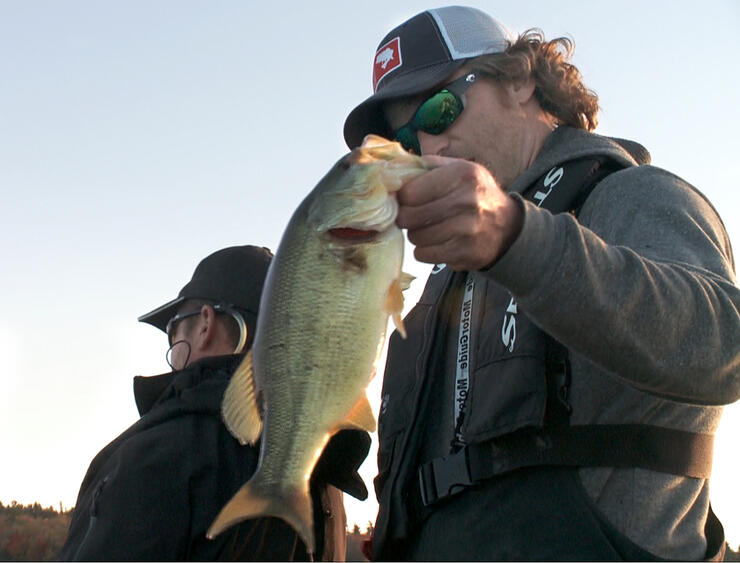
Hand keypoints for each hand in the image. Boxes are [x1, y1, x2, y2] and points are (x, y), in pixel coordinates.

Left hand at [396, 155, 523, 269]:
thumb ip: (427, 166)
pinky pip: (424, 254)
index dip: (403, 198)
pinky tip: (437, 242)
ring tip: (430, 228)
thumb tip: (392, 170)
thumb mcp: (459, 169)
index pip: (409, 192)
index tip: (407, 200)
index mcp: (461, 174)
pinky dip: (425, 250)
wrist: (507, 226)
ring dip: (417, 235)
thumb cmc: (475, 194)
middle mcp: (466, 200)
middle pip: (409, 216)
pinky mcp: (464, 252)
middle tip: (414, 217)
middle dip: (406, 218)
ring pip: (415, 237)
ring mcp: (467, 229)